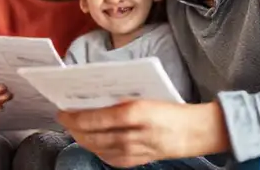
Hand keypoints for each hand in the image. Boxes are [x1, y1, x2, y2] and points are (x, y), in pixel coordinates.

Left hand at [57, 100, 229, 167]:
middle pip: (93, 135)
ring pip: (99, 148)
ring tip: (74, 129)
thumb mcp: (146, 97)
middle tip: (64, 119)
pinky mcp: (139, 161)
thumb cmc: (171, 108)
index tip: (62, 110)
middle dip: (74, 128)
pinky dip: (98, 150)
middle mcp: (133, 134)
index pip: (95, 118)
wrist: (197, 130)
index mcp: (136, 112)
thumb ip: (120, 100)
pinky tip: (92, 143)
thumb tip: (93, 99)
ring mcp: (136, 151)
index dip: (74, 116)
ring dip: (83, 139)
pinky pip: (111, 158)